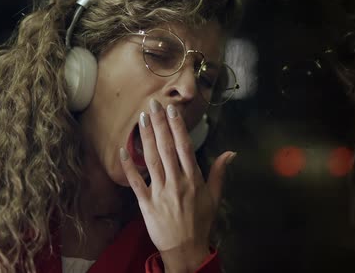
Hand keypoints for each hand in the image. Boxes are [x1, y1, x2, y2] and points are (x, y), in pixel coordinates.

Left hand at [119, 98, 235, 271]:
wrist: (186, 250)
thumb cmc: (201, 223)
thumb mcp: (215, 198)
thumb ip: (219, 173)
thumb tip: (231, 153)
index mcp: (194, 179)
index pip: (185, 147)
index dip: (178, 127)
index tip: (172, 109)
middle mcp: (177, 182)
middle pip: (166, 148)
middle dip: (159, 124)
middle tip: (153, 104)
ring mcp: (160, 192)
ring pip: (152, 160)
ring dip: (146, 137)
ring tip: (142, 118)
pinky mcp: (146, 204)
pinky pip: (135, 182)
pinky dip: (129, 165)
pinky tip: (124, 149)